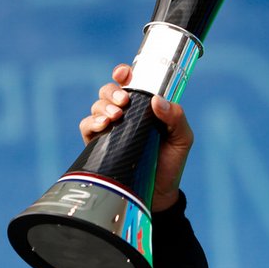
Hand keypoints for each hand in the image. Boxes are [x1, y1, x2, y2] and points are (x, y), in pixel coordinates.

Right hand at [81, 63, 193, 212]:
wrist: (159, 193)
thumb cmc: (171, 162)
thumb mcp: (182, 138)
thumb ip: (176, 117)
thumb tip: (157, 100)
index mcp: (144, 107)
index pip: (129, 83)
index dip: (124, 74)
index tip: (124, 74)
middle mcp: (125, 115)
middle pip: (109, 91)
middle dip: (113, 92)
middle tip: (124, 102)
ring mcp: (110, 129)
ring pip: (97, 106)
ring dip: (104, 106)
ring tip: (116, 116)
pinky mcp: (97, 145)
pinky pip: (87, 126)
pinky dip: (92, 122)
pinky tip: (103, 126)